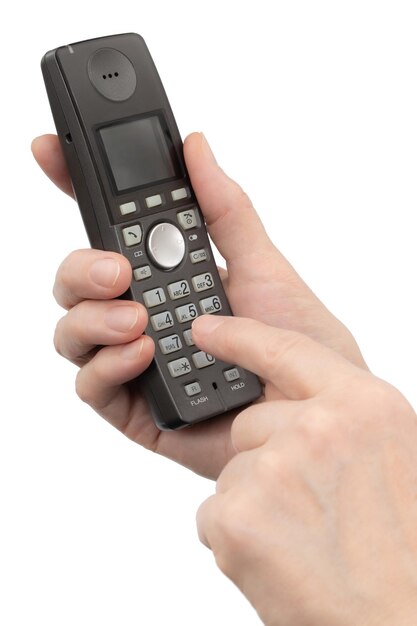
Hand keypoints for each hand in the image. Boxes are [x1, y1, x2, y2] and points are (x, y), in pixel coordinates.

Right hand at [32, 132, 365, 479]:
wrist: (313, 418)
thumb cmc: (297, 345)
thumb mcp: (264, 269)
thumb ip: (226, 211)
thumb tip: (195, 147)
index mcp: (167, 275)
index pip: (109, 230)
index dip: (74, 188)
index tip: (50, 152)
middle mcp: (142, 313)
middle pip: (77, 280)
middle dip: (81, 266)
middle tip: (117, 268)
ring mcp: (133, 360)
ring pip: (72, 329)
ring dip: (92, 317)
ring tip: (137, 317)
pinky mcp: (134, 408)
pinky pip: (91, 385)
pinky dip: (108, 365)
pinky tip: (143, 353)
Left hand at [195, 314, 416, 625]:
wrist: (401, 620)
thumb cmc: (403, 549)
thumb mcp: (391, 455)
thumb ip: (343, 420)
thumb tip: (293, 410)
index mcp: (363, 405)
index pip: (288, 349)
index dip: (240, 335)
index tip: (204, 327)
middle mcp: (318, 428)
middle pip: (250, 423)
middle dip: (264, 459)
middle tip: (308, 508)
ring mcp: (274, 469)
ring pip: (233, 471)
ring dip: (254, 504)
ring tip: (303, 542)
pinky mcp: (237, 515)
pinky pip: (215, 512)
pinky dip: (236, 537)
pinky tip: (280, 560)